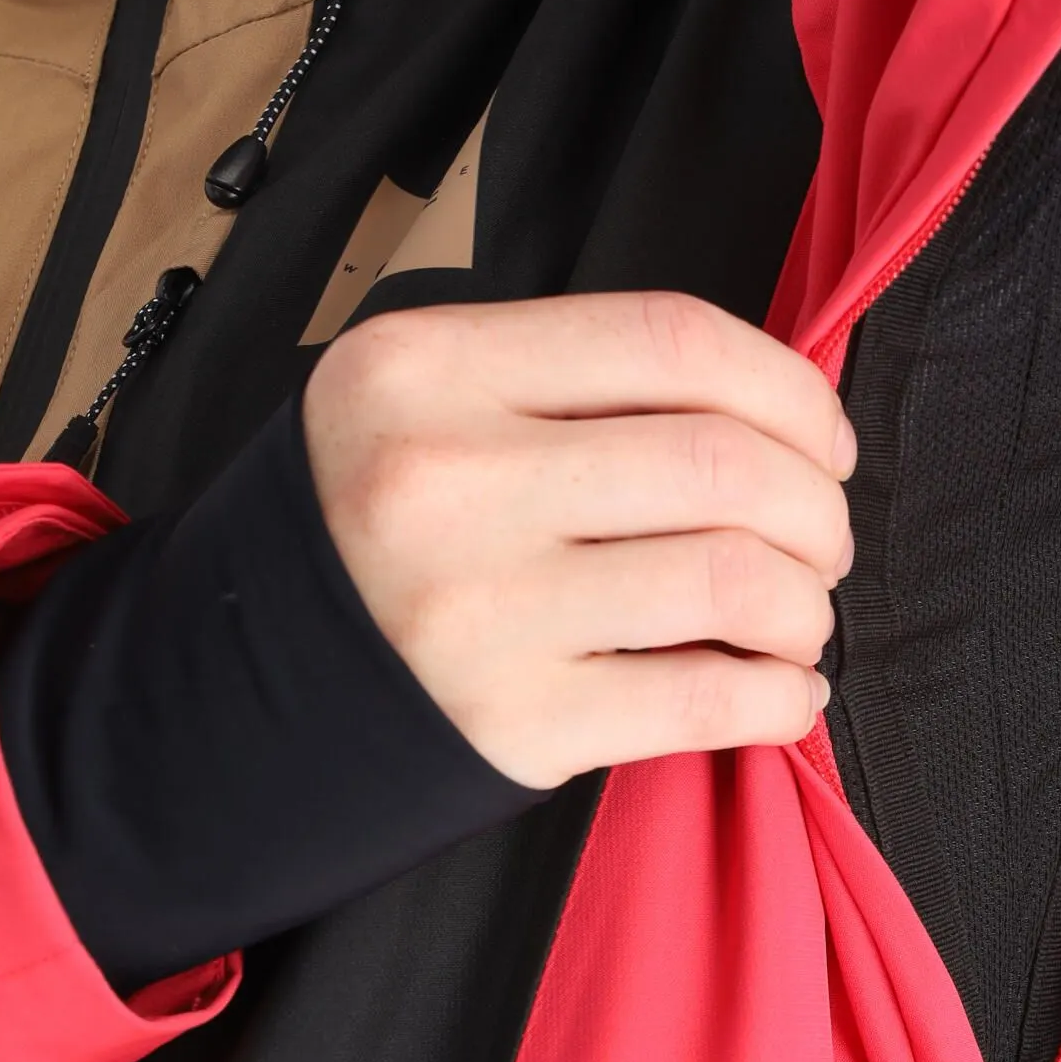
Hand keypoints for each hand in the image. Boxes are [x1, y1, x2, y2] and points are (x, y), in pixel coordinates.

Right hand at [303, 292, 854, 790]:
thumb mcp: (425, 408)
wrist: (235, 691)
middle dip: (817, 509)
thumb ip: (573, 388)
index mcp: (429, 369)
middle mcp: (447, 479)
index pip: (672, 339)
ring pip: (734, 580)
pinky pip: (704, 700)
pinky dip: (780, 699)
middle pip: (722, 462)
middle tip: (822, 542)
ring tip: (797, 618)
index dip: (790, 389)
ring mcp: (477, 607)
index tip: (825, 440)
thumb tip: (778, 420)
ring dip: (806, 606)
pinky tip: (783, 694)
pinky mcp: (510, 722)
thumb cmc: (369, 537)